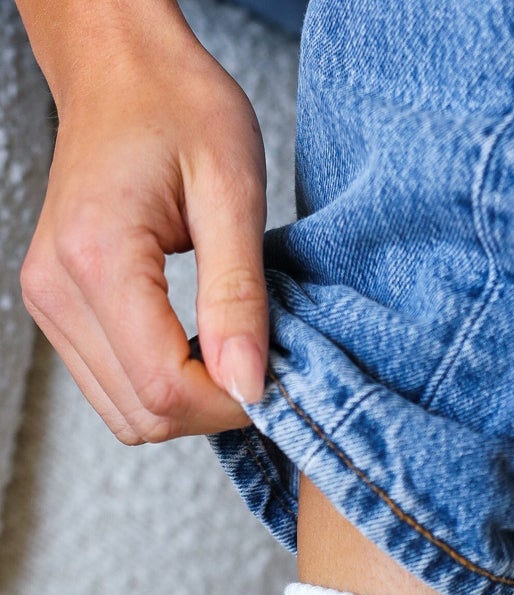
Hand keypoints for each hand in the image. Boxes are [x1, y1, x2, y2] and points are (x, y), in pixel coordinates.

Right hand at [19, 4, 267, 443]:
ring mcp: (49, 303)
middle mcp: (57, 289)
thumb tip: (249, 386)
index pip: (165, 389)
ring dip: (187, 402)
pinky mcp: (56, 309)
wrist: (121, 69)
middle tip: (257, 360)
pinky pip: (114, 388)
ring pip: (128, 414)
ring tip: (227, 346)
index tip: (272, 374)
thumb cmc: (177, 106)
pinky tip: (195, 343)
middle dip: (211, 408)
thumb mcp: (232, 190)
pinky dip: (162, 385)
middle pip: (143, 415)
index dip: (229, 403)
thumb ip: (239, 296)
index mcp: (97, 258)